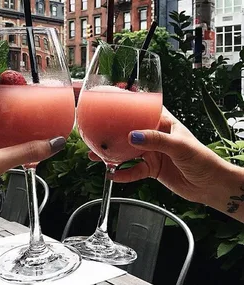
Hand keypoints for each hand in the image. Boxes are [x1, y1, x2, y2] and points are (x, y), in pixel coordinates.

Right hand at [90, 108, 240, 206]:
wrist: (209, 186)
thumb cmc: (202, 159)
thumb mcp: (179, 146)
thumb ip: (156, 140)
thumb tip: (132, 136)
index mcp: (164, 123)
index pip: (144, 110)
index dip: (128, 105)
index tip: (110, 103)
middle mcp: (155, 137)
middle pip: (129, 132)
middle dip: (113, 134)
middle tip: (96, 134)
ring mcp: (152, 153)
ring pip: (128, 152)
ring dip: (112, 155)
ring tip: (96, 156)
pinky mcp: (152, 169)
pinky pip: (134, 171)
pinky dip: (123, 174)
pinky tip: (113, 176)